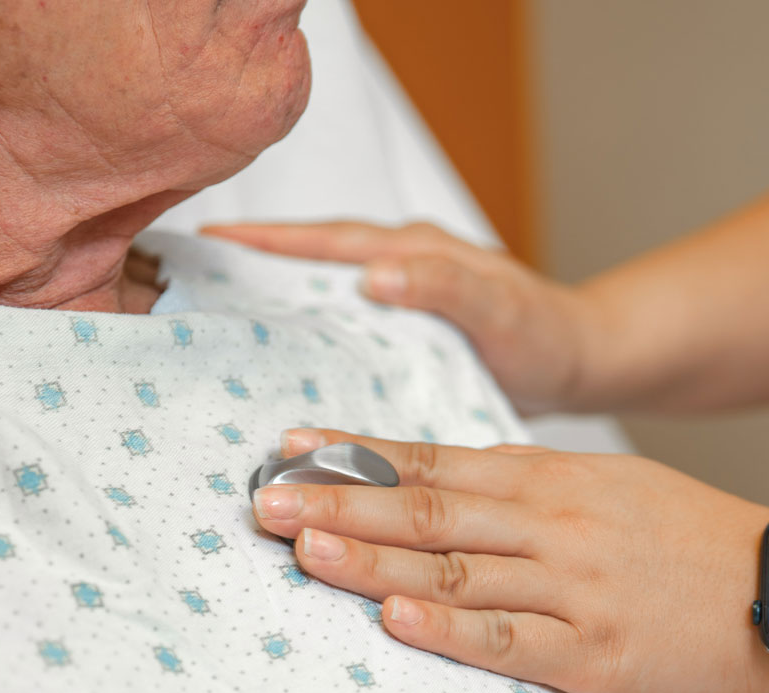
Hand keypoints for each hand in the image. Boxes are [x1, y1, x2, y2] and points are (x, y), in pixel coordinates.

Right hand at [202, 220, 602, 414]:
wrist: (575, 362)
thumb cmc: (542, 331)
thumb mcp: (499, 305)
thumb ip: (446, 285)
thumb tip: (375, 274)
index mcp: (413, 252)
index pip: (328, 241)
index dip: (268, 242)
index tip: (208, 244)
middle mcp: (400, 271)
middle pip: (313, 265)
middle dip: (255, 270)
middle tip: (193, 290)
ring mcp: (401, 304)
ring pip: (327, 299)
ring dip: (280, 310)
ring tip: (223, 336)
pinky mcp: (407, 337)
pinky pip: (349, 333)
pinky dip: (317, 343)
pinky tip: (291, 375)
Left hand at [251, 427, 768, 692]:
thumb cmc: (682, 532)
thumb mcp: (601, 483)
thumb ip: (521, 483)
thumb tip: (439, 480)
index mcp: (548, 478)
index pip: (432, 462)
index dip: (356, 456)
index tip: (289, 450)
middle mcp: (552, 524)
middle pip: (428, 511)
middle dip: (341, 503)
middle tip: (265, 501)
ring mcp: (573, 588)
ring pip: (457, 572)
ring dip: (374, 563)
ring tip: (304, 551)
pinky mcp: (596, 652)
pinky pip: (510, 641)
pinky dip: (449, 631)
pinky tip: (394, 620)